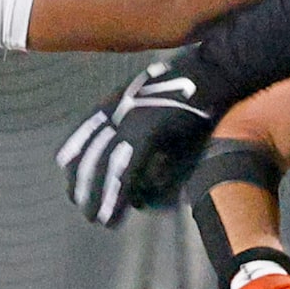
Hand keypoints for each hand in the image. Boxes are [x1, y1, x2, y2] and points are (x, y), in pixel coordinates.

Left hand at [56, 53, 214, 226]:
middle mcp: (118, 108)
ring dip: (98, 195)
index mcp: (120, 99)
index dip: (77, 155)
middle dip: (83, 182)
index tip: (70, 175)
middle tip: (84, 208)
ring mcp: (131, 118)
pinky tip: (117, 211)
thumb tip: (153, 152)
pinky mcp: (148, 130)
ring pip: (104, 164)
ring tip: (98, 219)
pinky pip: (127, 168)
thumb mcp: (166, 101)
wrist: (219, 69)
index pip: (88, 130)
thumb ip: (152, 123)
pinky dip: (118, 193)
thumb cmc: (201, 85)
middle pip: (91, 152)